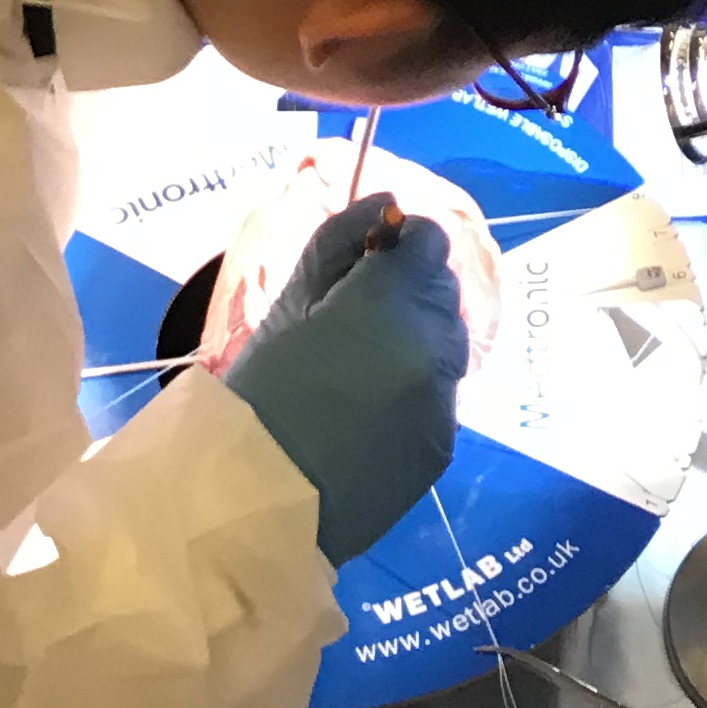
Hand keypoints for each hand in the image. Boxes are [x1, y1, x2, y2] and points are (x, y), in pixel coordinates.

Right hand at [223, 194, 469, 565]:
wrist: (258, 501)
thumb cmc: (261, 393)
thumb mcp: (289, 303)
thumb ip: (340, 243)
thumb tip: (384, 206)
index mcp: (394, 301)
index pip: (428, 242)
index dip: (399, 244)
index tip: (368, 260)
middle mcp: (435, 345)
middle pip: (443, 290)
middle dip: (410, 290)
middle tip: (358, 314)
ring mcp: (445, 399)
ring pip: (448, 343)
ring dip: (417, 339)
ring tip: (363, 365)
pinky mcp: (444, 445)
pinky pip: (441, 394)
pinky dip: (417, 388)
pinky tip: (370, 408)